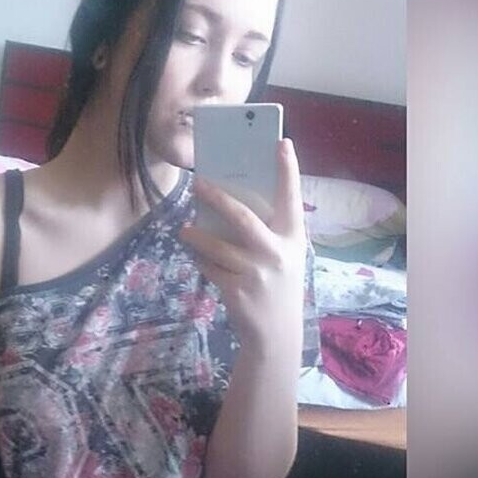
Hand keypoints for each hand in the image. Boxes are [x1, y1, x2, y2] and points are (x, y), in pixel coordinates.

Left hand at [179, 139, 305, 351]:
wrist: (276, 334)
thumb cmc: (278, 287)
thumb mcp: (285, 258)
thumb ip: (268, 234)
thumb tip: (230, 206)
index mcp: (293, 239)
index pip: (292, 198)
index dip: (288, 170)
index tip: (282, 143)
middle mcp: (277, 253)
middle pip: (243, 218)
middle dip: (218, 198)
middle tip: (198, 184)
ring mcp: (256, 273)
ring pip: (217, 246)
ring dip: (197, 235)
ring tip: (184, 229)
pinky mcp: (236, 291)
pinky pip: (210, 268)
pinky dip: (200, 260)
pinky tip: (195, 255)